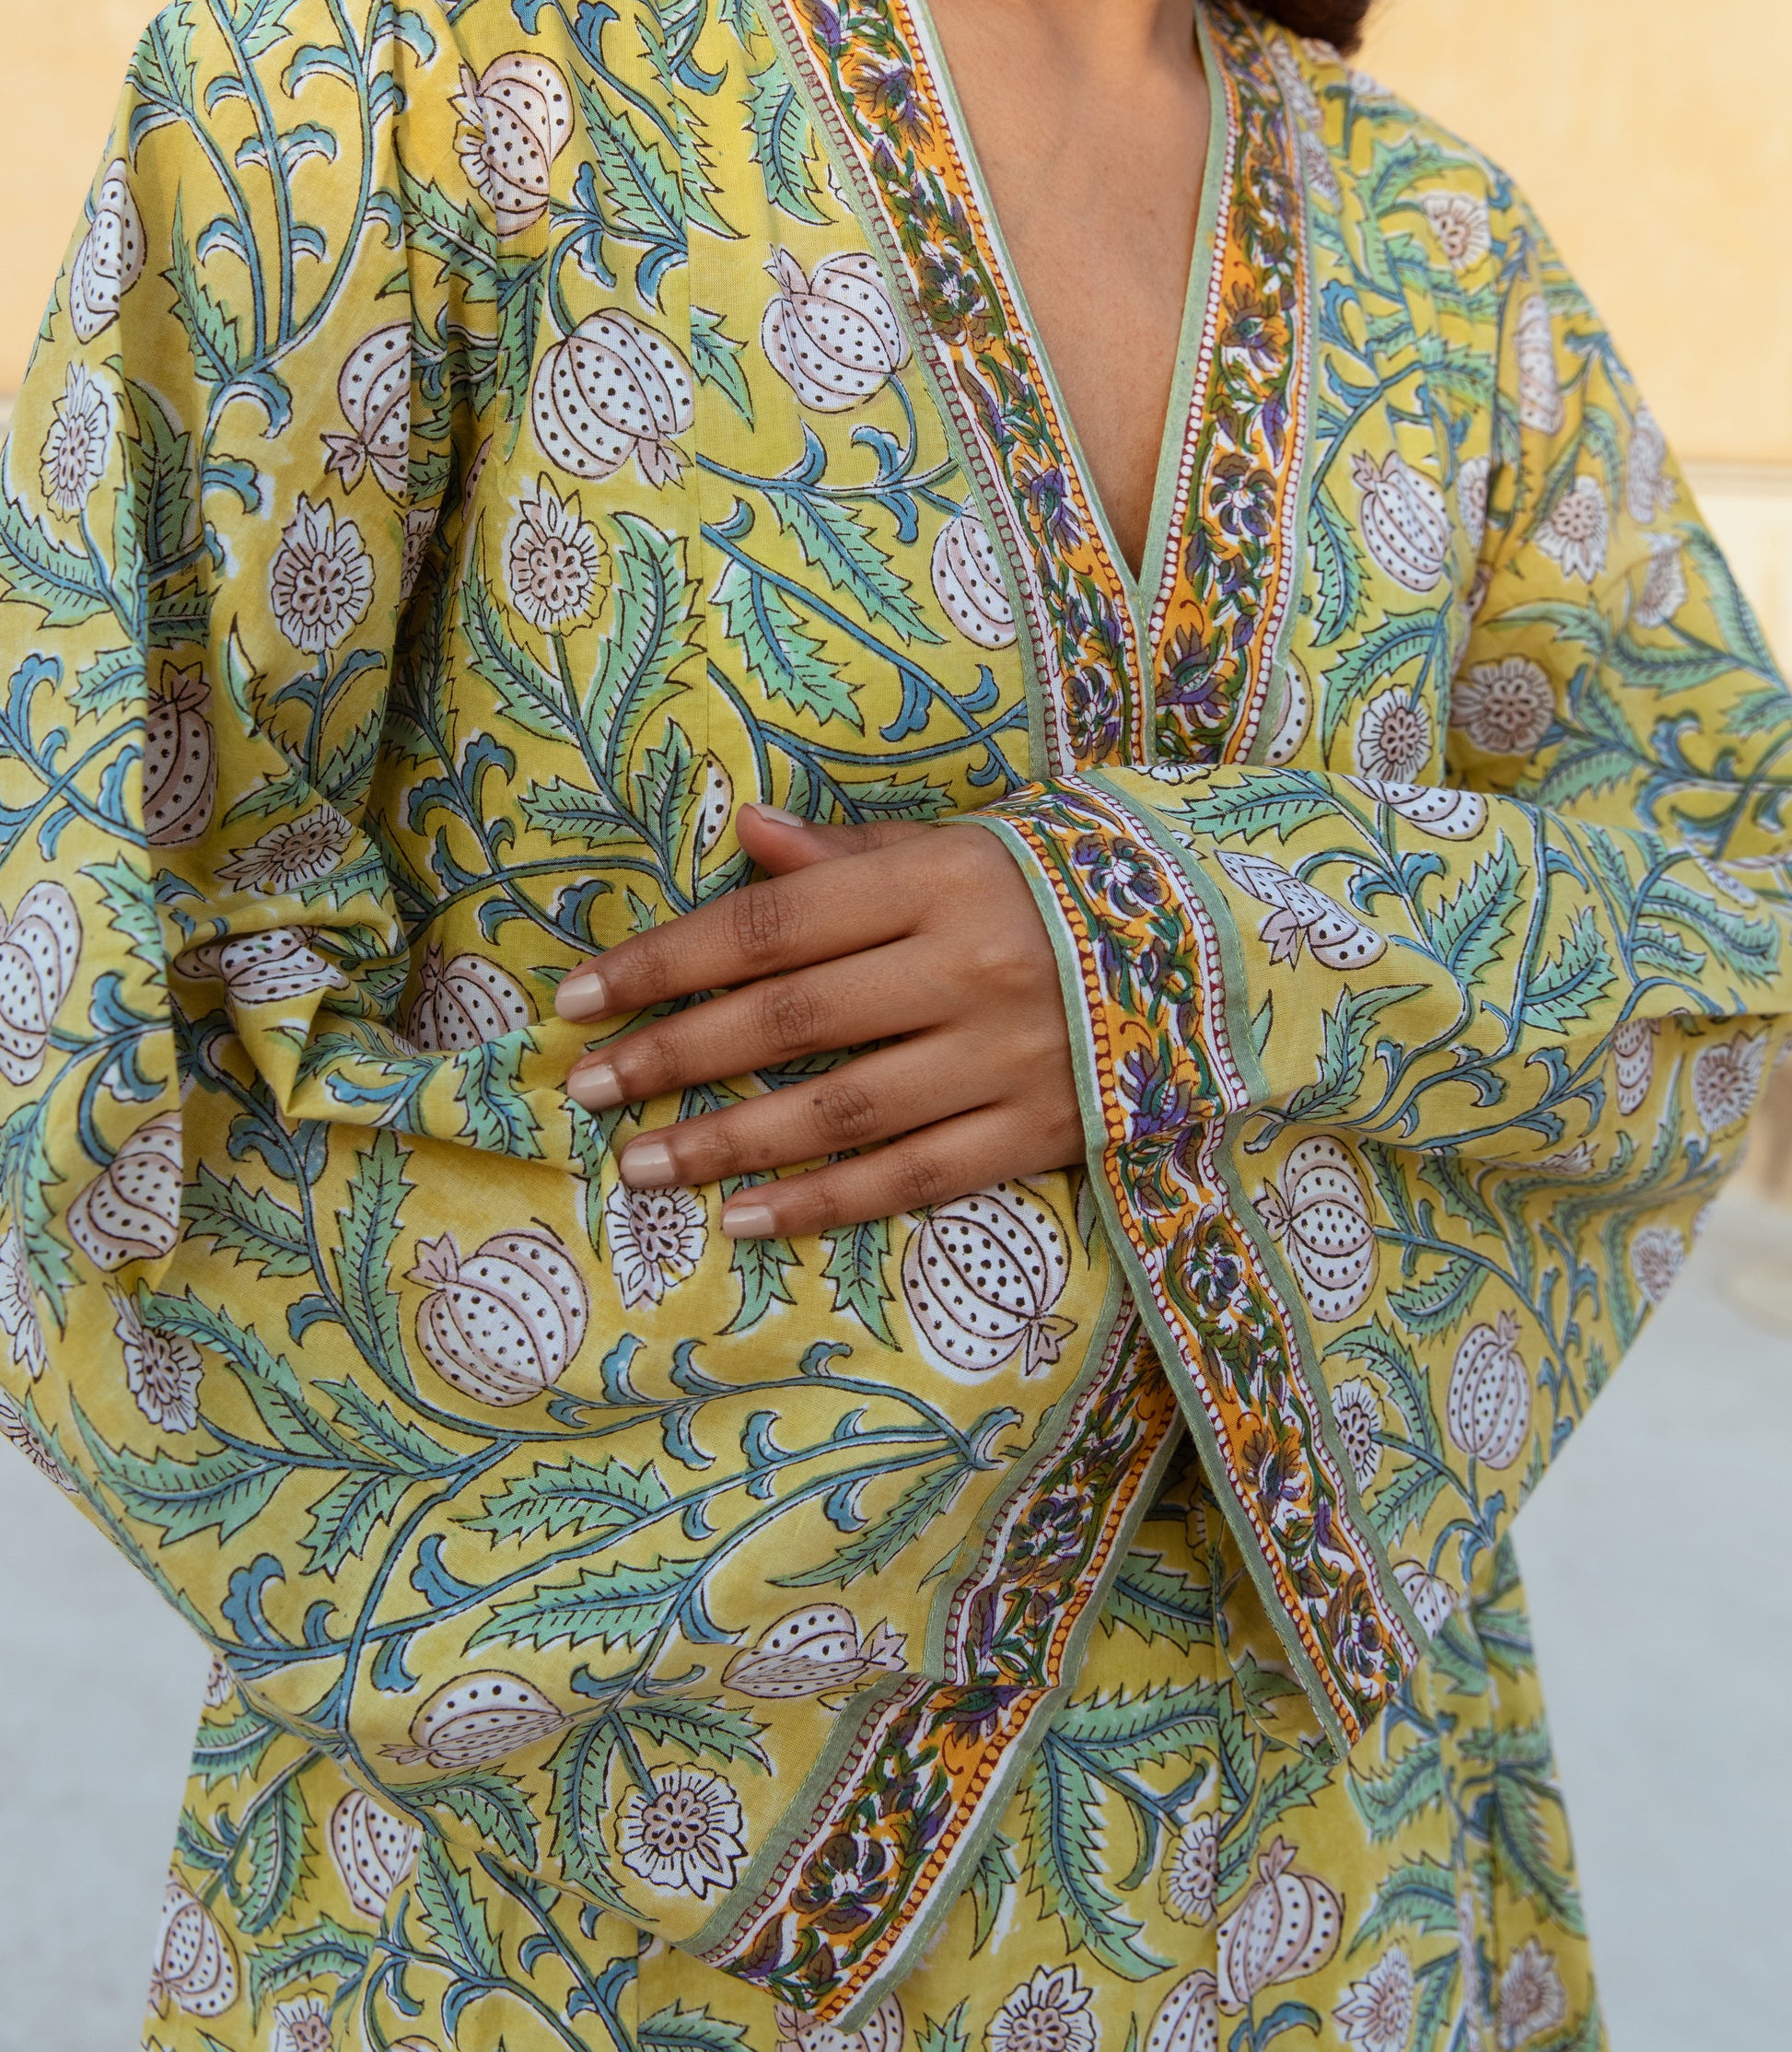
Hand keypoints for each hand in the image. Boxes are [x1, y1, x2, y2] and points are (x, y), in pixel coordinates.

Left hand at [555, 806, 1083, 1237]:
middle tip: (588, 1090)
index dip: (666, 962)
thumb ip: (850, 854)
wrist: (1220, 950)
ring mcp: (1006, 1056)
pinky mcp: (1040, 1132)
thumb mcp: (964, 844)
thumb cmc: (1062, 887)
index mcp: (938, 879)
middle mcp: (966, 965)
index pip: (772, 925)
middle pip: (790, 1018)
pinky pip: (915, 1177)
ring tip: (643, 1167)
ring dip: (730, 1143)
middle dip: (674, 1057)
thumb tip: (743, 831)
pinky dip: (826, 1201)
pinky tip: (746, 1220)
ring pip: (841, 1109)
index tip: (580, 997)